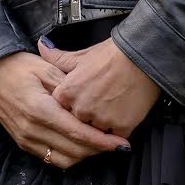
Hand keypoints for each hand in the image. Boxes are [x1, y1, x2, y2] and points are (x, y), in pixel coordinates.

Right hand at [0, 50, 135, 168]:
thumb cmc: (18, 67)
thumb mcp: (46, 68)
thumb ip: (69, 87)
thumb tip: (92, 102)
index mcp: (40, 110)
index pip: (77, 133)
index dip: (101, 141)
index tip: (121, 144)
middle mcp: (32, 130)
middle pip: (73, 150)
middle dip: (98, 150)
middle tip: (117, 144)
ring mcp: (27, 140)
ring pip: (64, 159)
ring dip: (85, 155)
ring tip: (101, 144)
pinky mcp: (24, 144)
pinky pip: (52, 159)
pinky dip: (70, 155)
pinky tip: (81, 145)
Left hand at [37, 34, 160, 140]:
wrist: (143, 56)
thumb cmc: (112, 54)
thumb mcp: (82, 55)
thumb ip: (58, 57)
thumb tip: (41, 46)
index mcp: (69, 91)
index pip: (60, 108)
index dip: (71, 104)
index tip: (80, 98)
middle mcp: (82, 108)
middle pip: (77, 122)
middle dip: (85, 116)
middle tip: (98, 103)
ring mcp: (101, 119)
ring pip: (94, 132)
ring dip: (100, 125)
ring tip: (111, 108)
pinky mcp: (121, 127)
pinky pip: (114, 138)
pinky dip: (117, 130)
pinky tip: (121, 115)